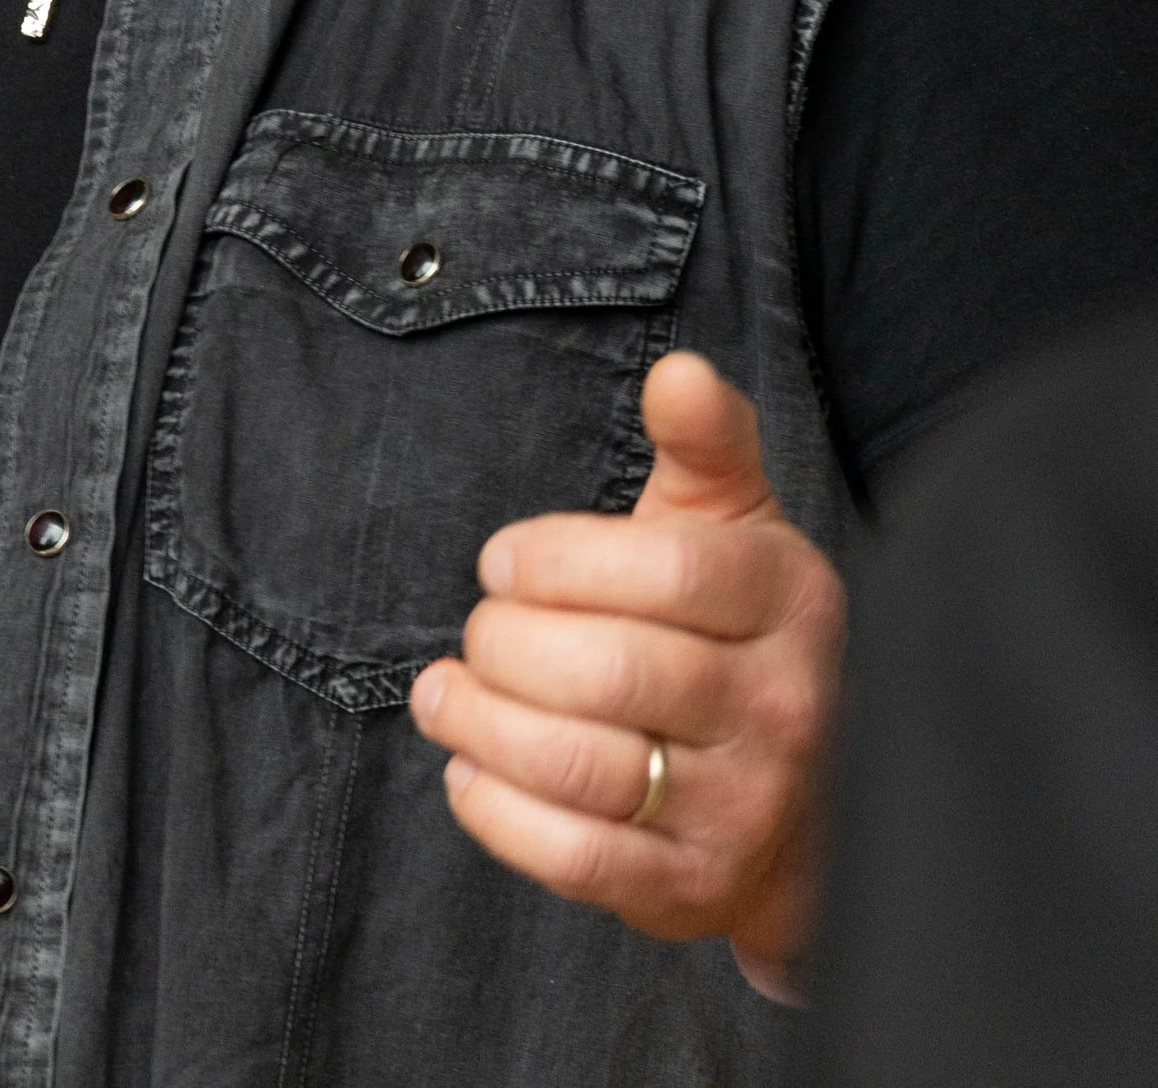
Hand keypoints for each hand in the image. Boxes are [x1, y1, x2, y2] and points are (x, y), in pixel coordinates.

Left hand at [407, 352, 842, 990]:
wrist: (816, 804)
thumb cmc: (740, 633)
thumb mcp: (736, 525)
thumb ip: (705, 440)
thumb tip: (677, 371)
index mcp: (789, 600)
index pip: (666, 571)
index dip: (556, 559)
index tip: (500, 562)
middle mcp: (782, 708)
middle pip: (610, 672)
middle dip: (506, 645)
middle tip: (478, 631)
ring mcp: (745, 808)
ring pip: (583, 766)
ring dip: (482, 725)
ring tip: (442, 694)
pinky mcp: (695, 889)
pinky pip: (577, 857)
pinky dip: (497, 811)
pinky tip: (467, 769)